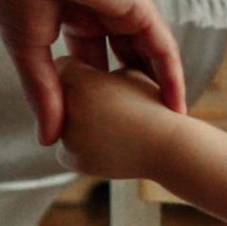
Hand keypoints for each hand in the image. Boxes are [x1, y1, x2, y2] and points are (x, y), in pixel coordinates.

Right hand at [0, 0, 186, 147]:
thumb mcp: (30, 52)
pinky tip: (176, 105)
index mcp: (74, 18)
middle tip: (143, 132)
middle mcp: (103, 13)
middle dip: (133, 94)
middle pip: (125, 60)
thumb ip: (45, 93)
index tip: (102, 127)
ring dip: (159, 90)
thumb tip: (48, 137)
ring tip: (168, 127)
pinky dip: (172, 76)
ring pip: (148, 56)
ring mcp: (123, 9)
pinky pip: (162, 47)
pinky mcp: (139, 6)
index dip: (99, 94)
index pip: (93, 62)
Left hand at [55, 51, 177, 182]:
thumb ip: (101, 67)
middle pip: (58, 93)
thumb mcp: (130, 73)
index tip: (89, 74)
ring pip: (59, 121)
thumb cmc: (154, 105)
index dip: (77, 70)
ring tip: (104, 122)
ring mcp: (68, 135)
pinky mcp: (72, 159)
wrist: (168, 146)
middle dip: (73, 93)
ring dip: (75, 119)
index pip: (62, 66)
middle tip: (96, 99)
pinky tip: (102, 142)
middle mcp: (69, 107)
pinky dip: (80, 146)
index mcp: (82, 81)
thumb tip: (83, 68)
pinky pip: (66, 148)